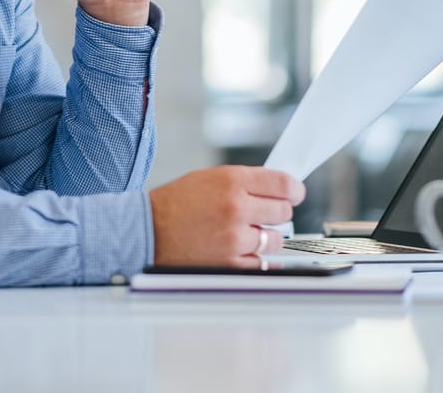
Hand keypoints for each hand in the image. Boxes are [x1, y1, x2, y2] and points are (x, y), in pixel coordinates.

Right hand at [148, 166, 305, 267]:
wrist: (147, 232)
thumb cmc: (175, 204)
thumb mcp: (210, 178)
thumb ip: (245, 183)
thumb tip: (280, 190)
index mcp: (232, 181)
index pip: (283, 185)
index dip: (295, 190)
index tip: (295, 194)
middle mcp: (237, 208)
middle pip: (283, 211)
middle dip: (277, 213)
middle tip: (264, 214)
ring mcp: (235, 238)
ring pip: (275, 239)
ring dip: (266, 237)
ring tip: (245, 233)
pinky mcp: (230, 264)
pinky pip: (262, 263)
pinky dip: (256, 258)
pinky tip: (242, 250)